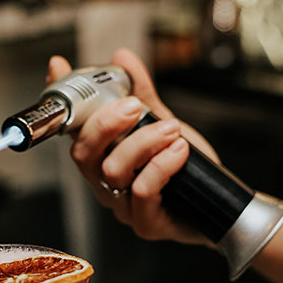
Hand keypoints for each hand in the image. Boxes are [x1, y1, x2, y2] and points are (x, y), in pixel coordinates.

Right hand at [48, 48, 217, 245]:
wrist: (222, 206)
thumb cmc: (188, 170)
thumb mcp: (163, 125)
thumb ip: (142, 95)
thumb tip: (122, 58)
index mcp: (103, 159)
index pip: (74, 131)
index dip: (65, 101)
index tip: (60, 67)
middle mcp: (105, 184)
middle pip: (83, 154)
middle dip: (105, 123)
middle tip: (132, 105)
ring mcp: (122, 206)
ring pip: (113, 170)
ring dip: (143, 142)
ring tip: (172, 129)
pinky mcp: (144, 223)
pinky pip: (142, 191)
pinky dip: (161, 165)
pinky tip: (180, 151)